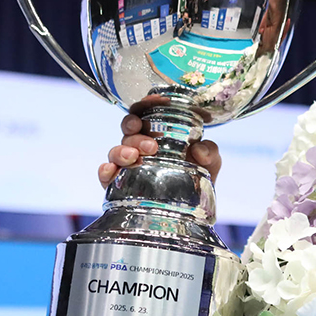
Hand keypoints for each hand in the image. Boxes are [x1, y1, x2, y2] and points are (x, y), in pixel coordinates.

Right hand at [97, 113, 222, 185]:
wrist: (194, 208)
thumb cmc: (198, 178)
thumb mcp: (210, 162)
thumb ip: (210, 152)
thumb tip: (199, 150)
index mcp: (158, 135)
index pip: (144, 115)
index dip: (142, 108)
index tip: (150, 106)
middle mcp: (140, 148)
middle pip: (128, 133)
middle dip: (136, 135)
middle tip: (151, 146)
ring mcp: (129, 167)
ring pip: (115, 152)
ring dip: (120, 151)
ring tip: (132, 157)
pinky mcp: (120, 187)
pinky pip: (106, 176)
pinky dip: (105, 172)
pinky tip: (110, 171)